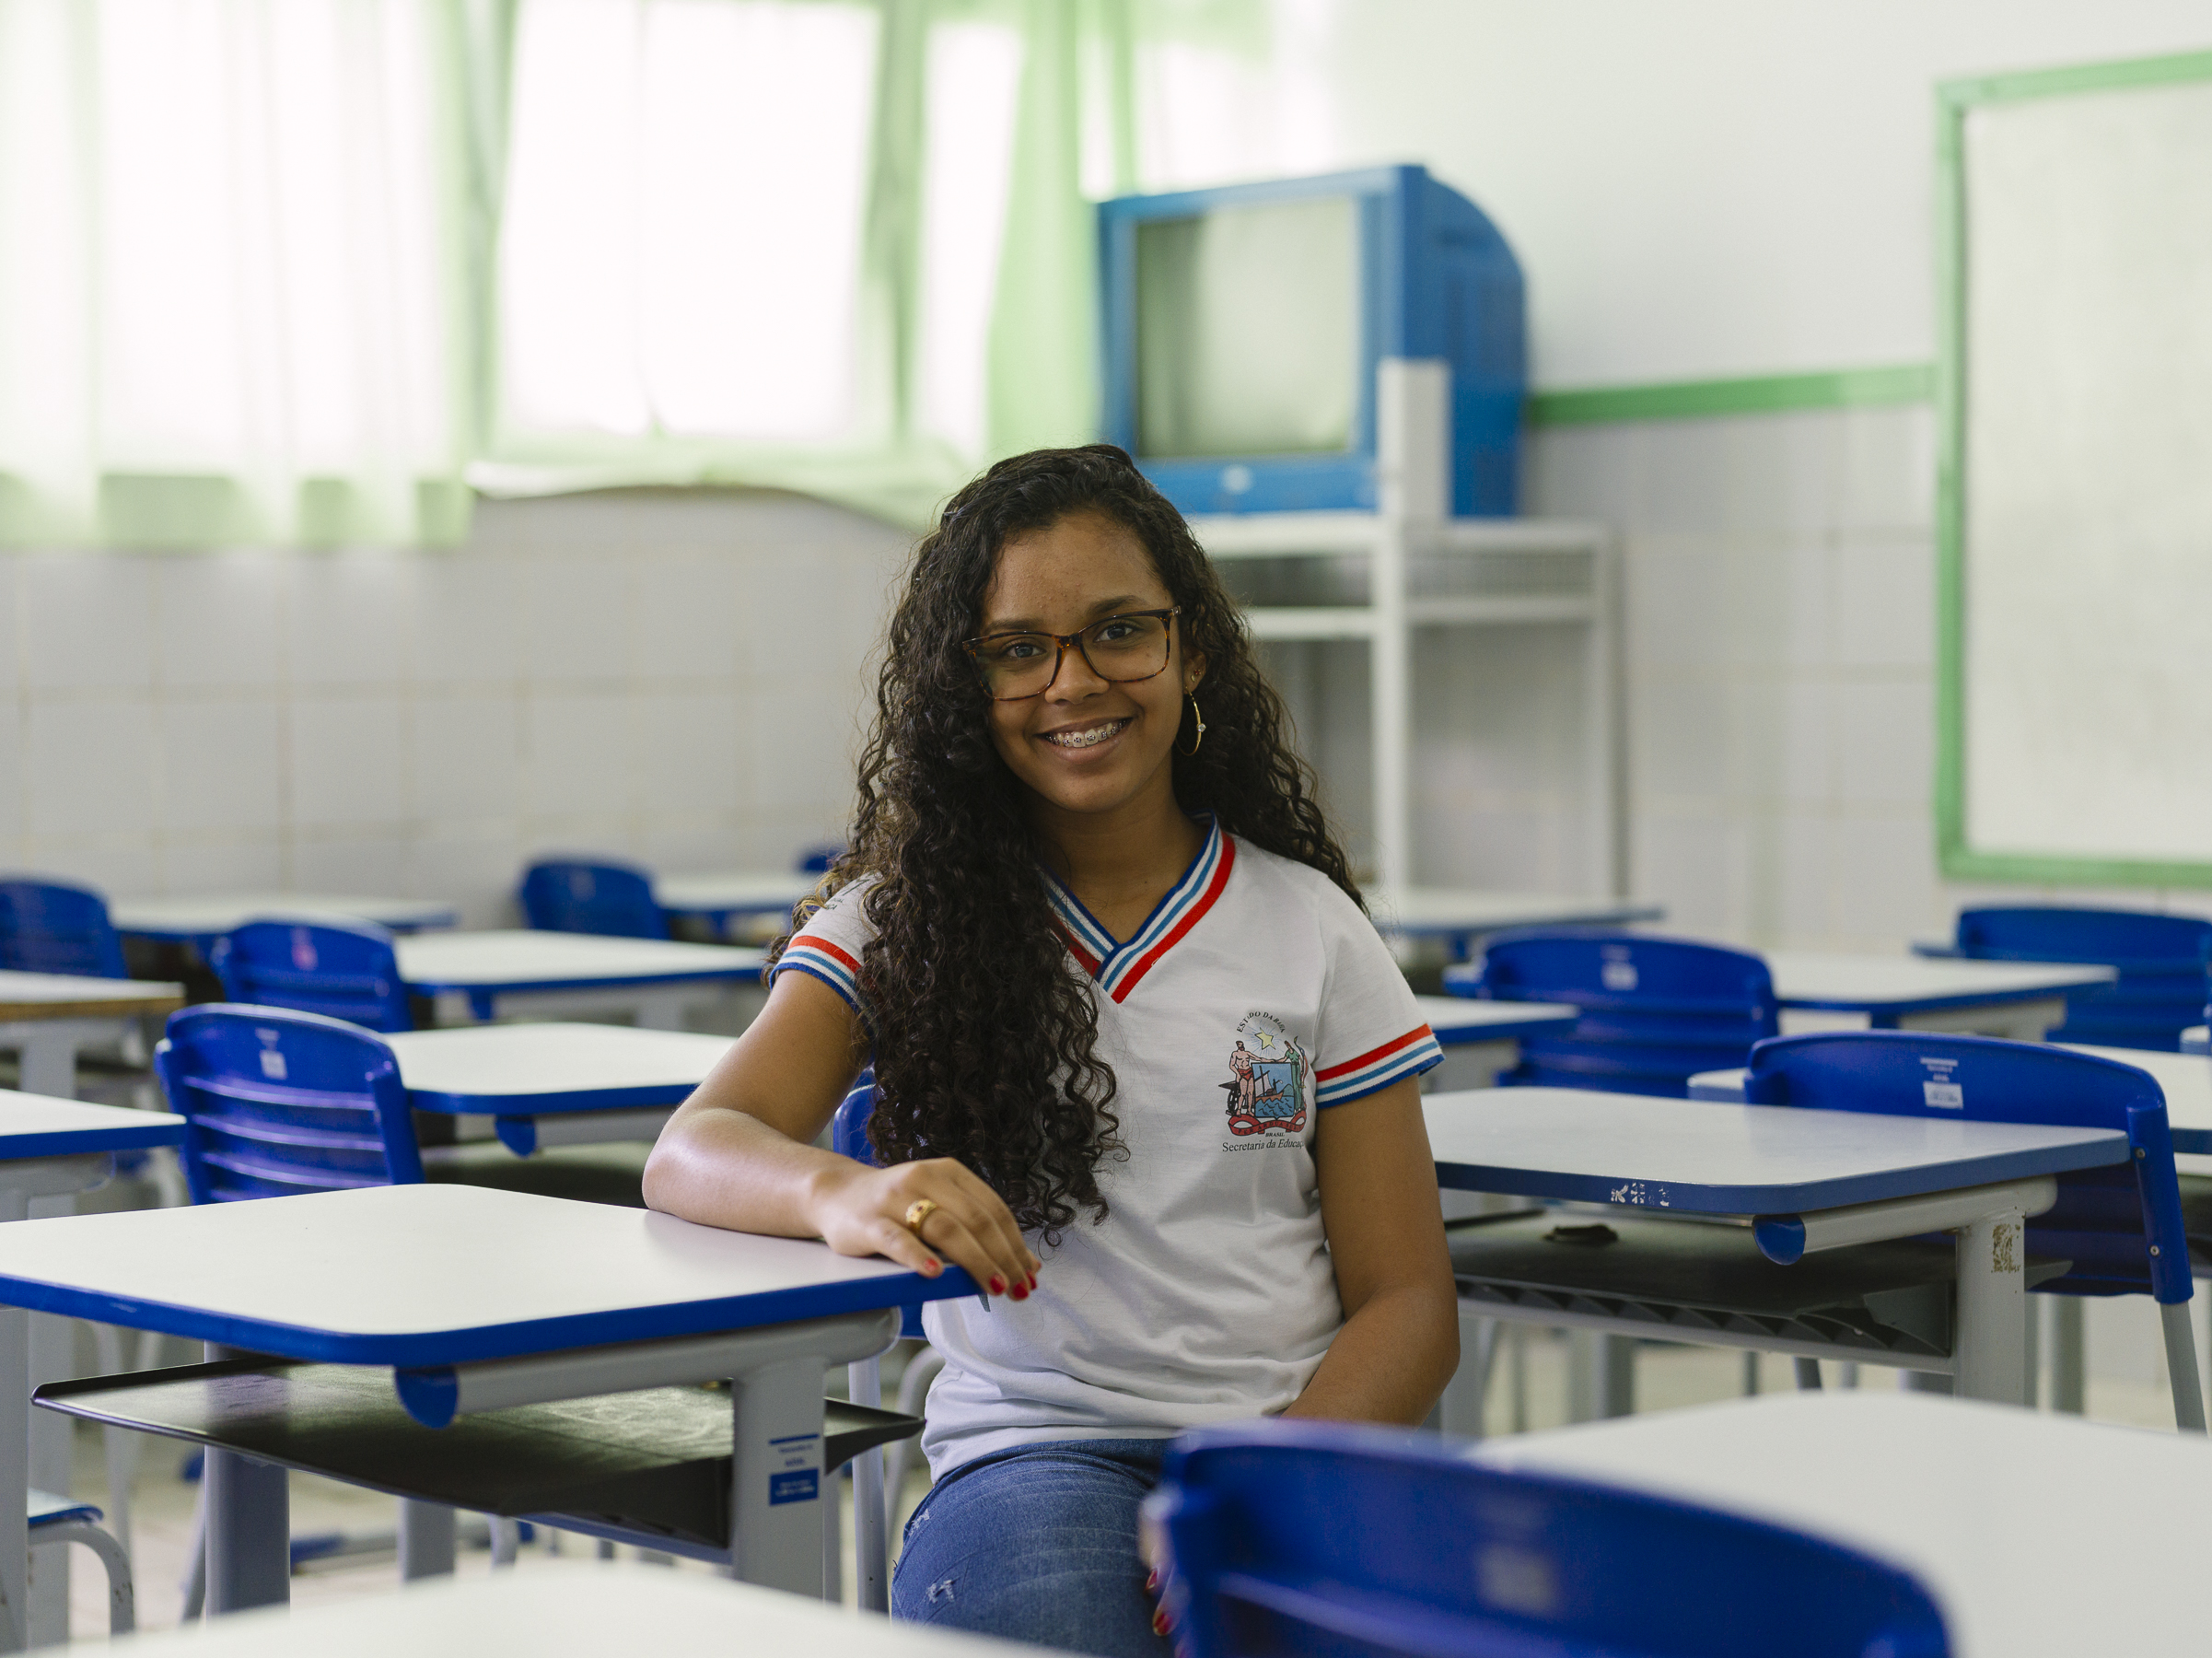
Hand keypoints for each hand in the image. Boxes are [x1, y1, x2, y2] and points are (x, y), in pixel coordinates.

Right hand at [807, 1155, 1041, 1299]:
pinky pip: (896, 1240)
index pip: (993, 1209)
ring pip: (944, 1228)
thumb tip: (1027, 1264)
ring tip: (993, 1286)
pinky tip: (933, 1274)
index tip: (1029, 1273)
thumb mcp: (939, 1205)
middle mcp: (925, 1178)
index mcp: (949, 1172)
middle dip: (1003, 1257)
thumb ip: (976, 1228)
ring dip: (975, 1261)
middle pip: (975, 1219)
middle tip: (1018, 1287)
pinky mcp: (869, 1222)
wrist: (836, 1194)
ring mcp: (895, 1198)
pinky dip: (917, 1257)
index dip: (1015, 1243)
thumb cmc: (896, 1206)